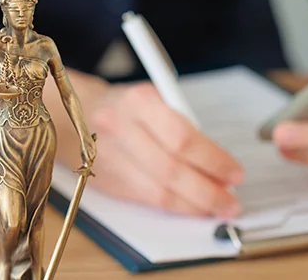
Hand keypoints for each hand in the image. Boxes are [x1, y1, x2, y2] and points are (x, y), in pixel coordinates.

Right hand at [78, 81, 242, 218]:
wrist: (74, 116)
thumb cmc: (125, 107)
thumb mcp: (154, 100)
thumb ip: (183, 127)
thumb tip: (218, 163)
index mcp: (139, 101)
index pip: (182, 138)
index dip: (213, 161)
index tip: (234, 173)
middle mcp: (120, 129)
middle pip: (171, 170)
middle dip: (208, 190)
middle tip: (231, 200)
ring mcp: (109, 159)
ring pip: (159, 192)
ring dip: (194, 205)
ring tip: (218, 207)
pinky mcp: (107, 182)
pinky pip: (147, 200)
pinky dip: (175, 207)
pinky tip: (193, 208)